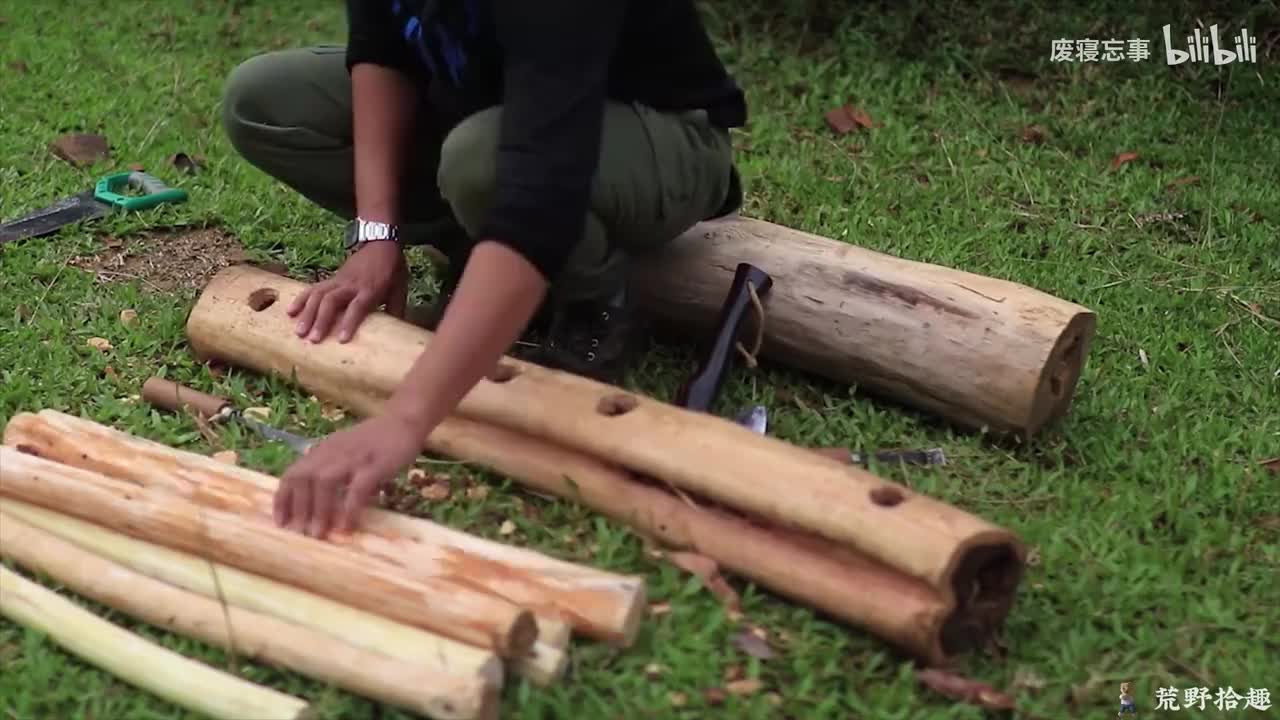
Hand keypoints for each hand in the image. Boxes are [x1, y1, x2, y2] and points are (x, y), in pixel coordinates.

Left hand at [273, 411, 424, 537]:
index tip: (281, 522)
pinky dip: (349, 509)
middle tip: (300, 533)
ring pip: (325, 482)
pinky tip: (347, 526)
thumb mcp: (345, 451)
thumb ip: (331, 469)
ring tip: (319, 533)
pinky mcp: (374, 464)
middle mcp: (332, 452)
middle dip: (298, 508)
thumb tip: (316, 503)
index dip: (283, 499)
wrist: (404, 420)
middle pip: (304, 478)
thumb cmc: (375, 440)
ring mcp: (353, 457)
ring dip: (319, 510)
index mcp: (323, 450)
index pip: (293, 473)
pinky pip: (357, 488)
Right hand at [287, 240, 407, 342]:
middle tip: (312, 339)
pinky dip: (301, 299)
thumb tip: (397, 333)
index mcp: (370, 289)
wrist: (380, 243)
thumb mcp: (400, 289)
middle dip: (320, 320)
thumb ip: (396, 309)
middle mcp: (351, 285)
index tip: (341, 339)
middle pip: (331, 301)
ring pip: (318, 294)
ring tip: (298, 331)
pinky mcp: (331, 278)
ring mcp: (338, 280)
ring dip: (307, 313)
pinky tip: (290, 311)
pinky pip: (313, 288)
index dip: (349, 322)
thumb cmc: (392, 270)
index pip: (358, 307)